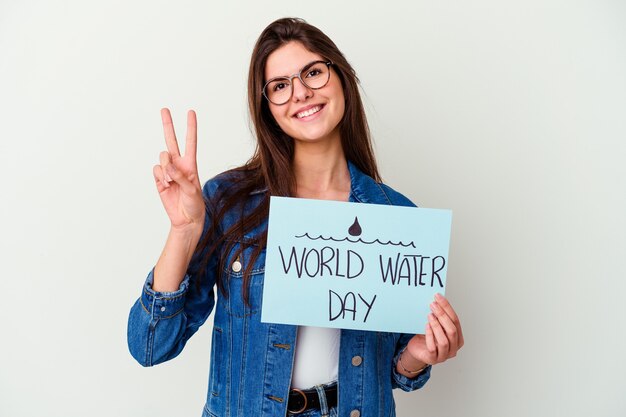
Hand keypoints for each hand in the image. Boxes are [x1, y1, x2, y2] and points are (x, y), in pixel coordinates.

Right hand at [153, 108, 204, 231]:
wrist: (186, 219)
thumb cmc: (195, 205)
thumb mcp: (192, 190)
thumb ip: (180, 176)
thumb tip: (167, 166)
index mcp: (191, 164)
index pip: (190, 142)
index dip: (191, 127)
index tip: (191, 112)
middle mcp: (179, 164)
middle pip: (172, 141)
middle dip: (168, 125)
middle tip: (164, 109)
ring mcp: (168, 171)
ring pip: (162, 158)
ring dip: (166, 168)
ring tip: (172, 181)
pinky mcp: (159, 179)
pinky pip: (156, 170)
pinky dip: (160, 176)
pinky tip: (165, 185)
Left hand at [405, 293, 463, 365]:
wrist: (417, 350)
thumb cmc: (428, 337)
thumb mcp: (436, 326)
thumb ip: (439, 317)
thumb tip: (436, 300)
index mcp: (458, 338)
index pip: (456, 321)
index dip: (448, 308)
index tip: (438, 297)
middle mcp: (454, 348)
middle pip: (452, 330)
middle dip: (442, 315)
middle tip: (433, 305)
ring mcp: (444, 355)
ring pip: (444, 340)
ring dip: (437, 326)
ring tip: (430, 315)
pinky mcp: (433, 359)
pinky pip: (433, 348)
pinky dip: (430, 336)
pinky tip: (426, 326)